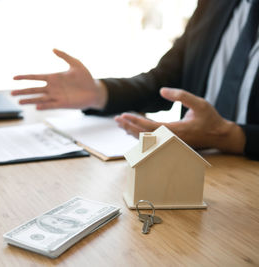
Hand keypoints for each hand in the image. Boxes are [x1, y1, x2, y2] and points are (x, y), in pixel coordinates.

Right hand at [11, 49, 107, 109]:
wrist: (95, 90)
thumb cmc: (85, 77)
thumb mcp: (75, 63)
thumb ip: (64, 56)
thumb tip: (53, 49)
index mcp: (53, 77)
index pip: (35, 77)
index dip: (25, 78)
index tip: (14, 78)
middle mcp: (52, 88)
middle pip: (34, 89)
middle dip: (23, 91)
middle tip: (11, 93)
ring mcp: (56, 96)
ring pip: (39, 98)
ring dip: (29, 100)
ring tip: (19, 102)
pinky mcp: (62, 104)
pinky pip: (51, 105)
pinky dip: (43, 105)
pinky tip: (36, 106)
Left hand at [114, 88, 245, 153]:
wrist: (220, 135)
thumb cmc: (210, 118)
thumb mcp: (199, 103)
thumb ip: (181, 95)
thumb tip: (162, 90)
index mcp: (175, 130)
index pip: (149, 126)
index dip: (135, 121)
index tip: (123, 115)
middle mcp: (170, 140)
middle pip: (144, 135)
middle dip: (129, 126)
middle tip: (116, 119)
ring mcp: (169, 144)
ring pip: (146, 140)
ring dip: (132, 132)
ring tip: (120, 124)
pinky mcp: (169, 144)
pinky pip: (151, 141)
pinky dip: (139, 136)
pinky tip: (131, 131)